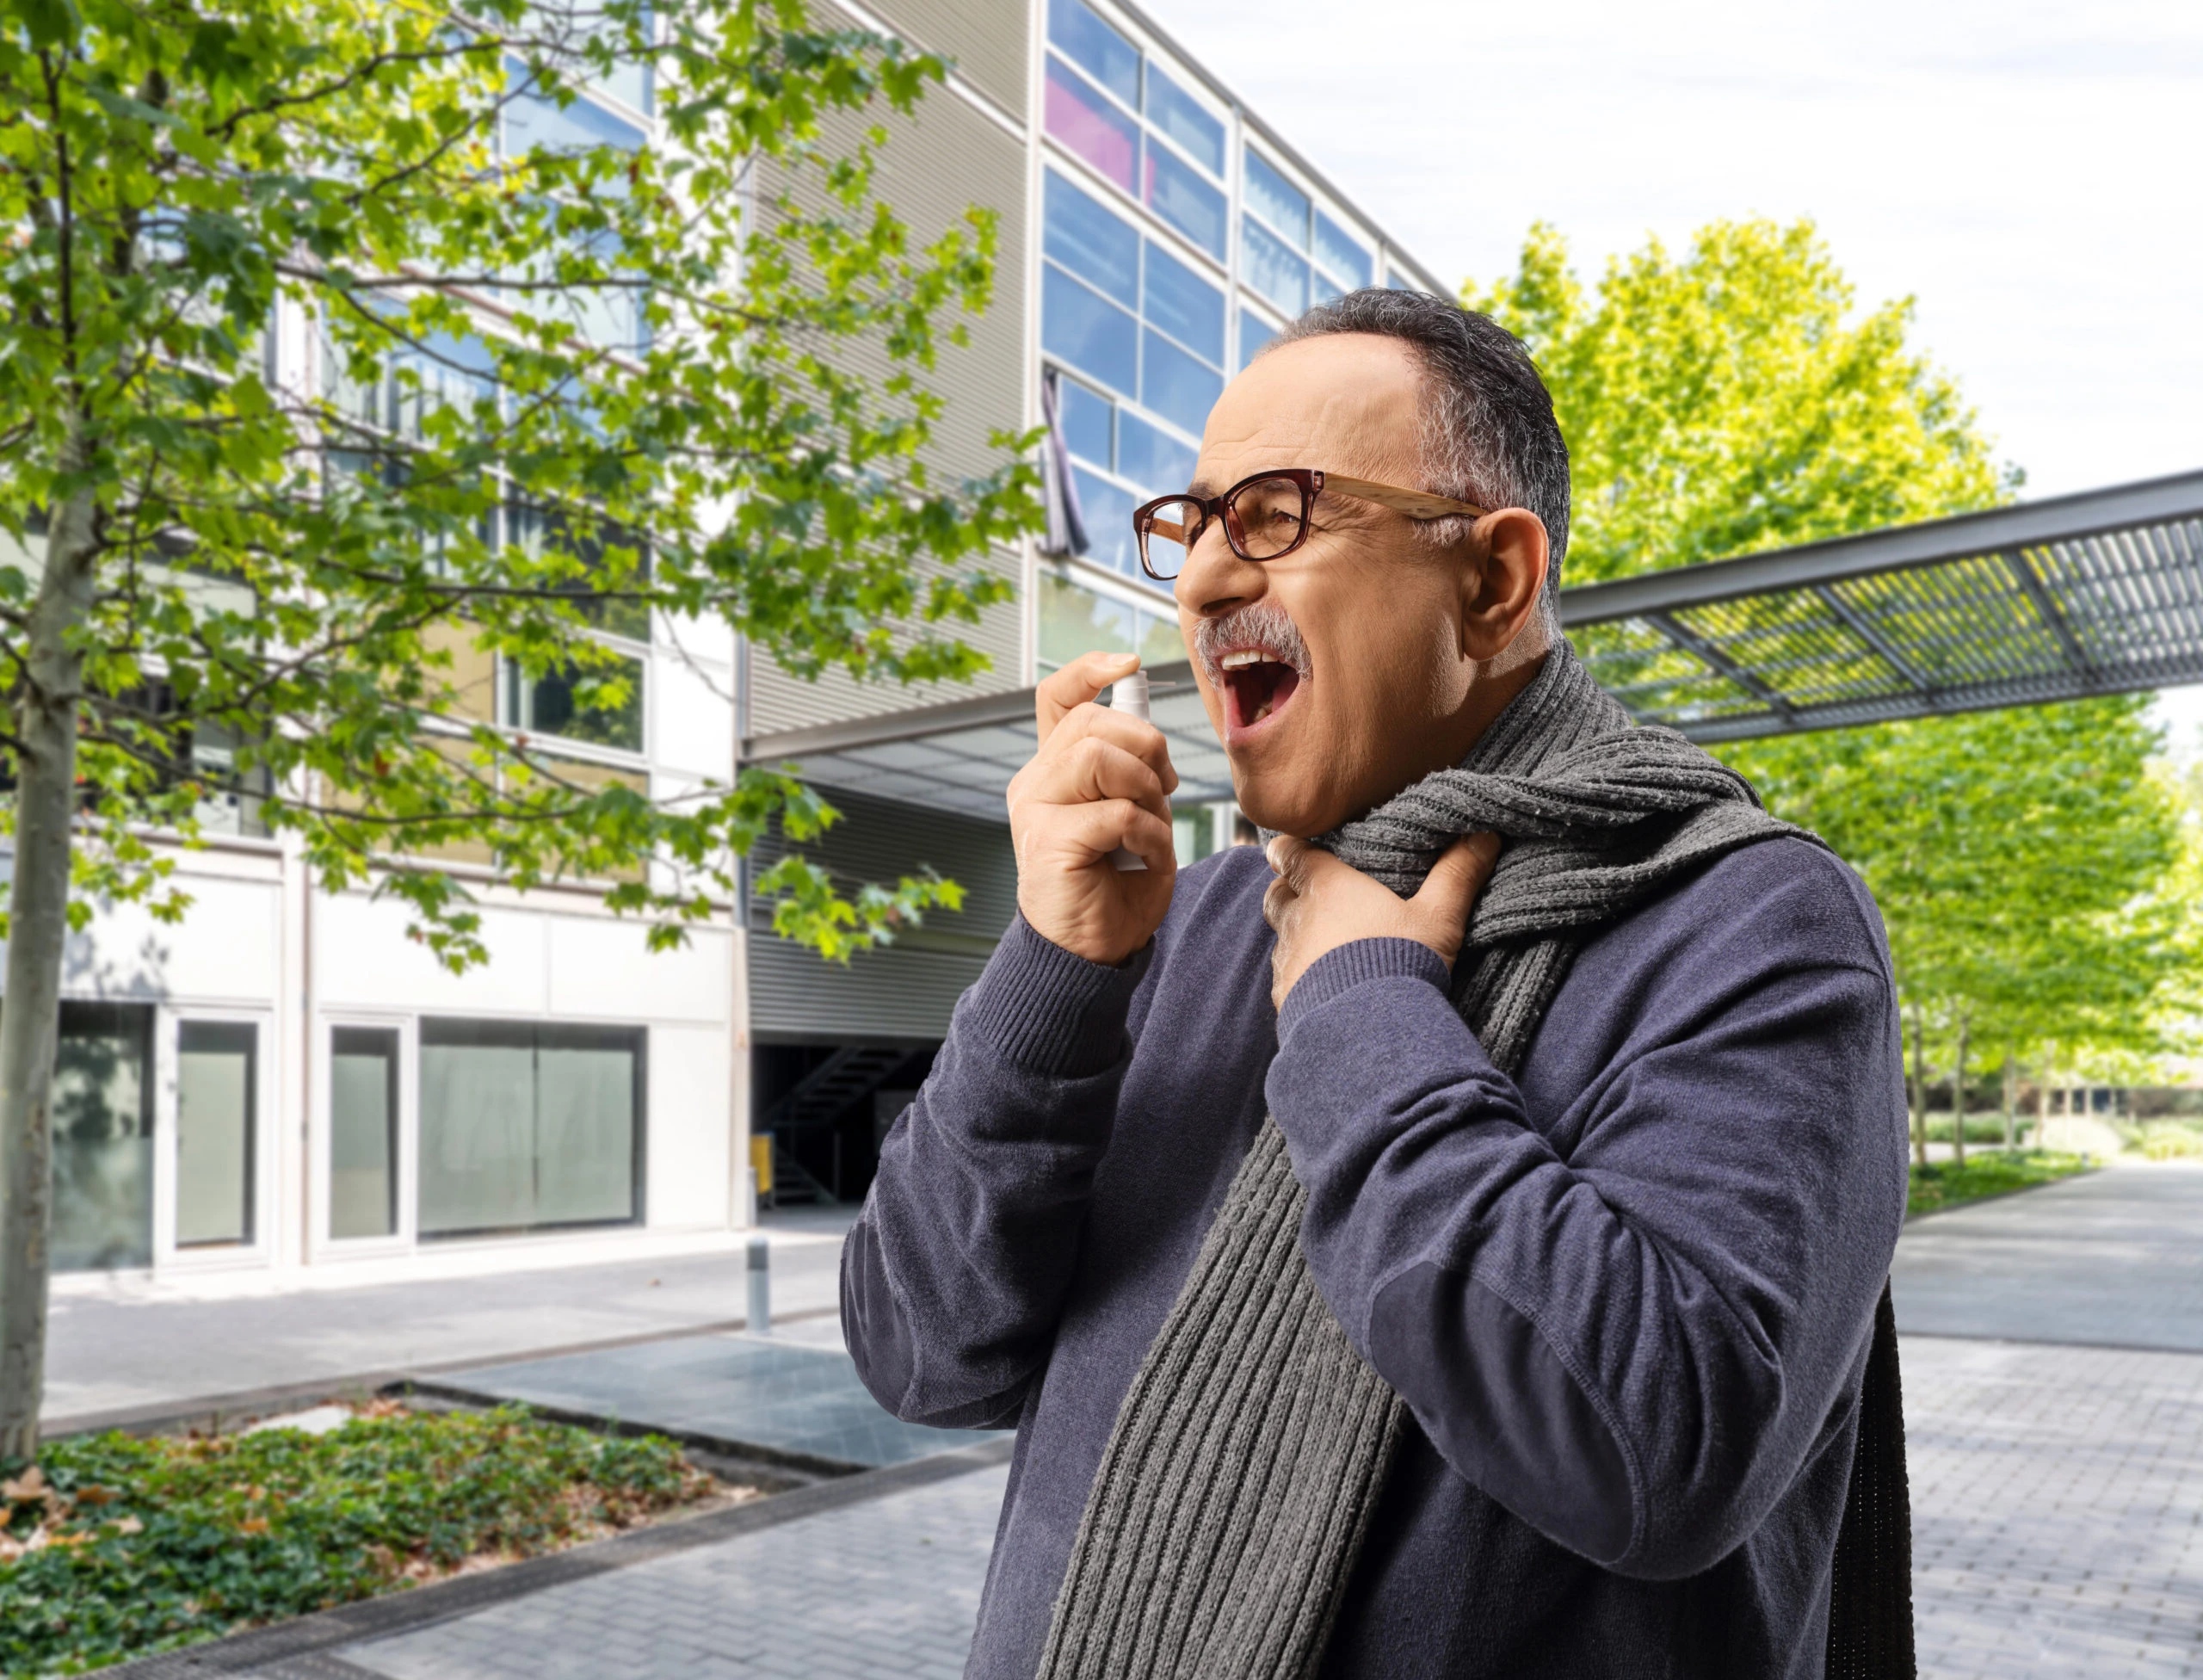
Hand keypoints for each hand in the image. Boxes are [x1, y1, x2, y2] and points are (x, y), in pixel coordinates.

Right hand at [1007, 651, 1178, 964]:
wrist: (1090, 954)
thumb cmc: (1115, 888)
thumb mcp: (1134, 817)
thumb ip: (1135, 775)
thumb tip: (1151, 735)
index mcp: (1053, 770)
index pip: (1057, 698)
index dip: (1091, 670)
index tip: (1130, 663)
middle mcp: (1035, 783)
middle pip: (1093, 721)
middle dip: (1147, 746)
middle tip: (1165, 790)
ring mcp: (1034, 811)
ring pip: (1097, 756)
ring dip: (1145, 788)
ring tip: (1152, 825)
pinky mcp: (1047, 843)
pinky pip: (1114, 813)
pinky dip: (1149, 834)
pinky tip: (1147, 857)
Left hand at [1263, 832, 1501, 1009]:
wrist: (1370, 1031)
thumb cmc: (1401, 962)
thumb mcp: (1438, 917)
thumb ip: (1457, 875)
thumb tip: (1485, 835)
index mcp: (1328, 888)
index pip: (1291, 855)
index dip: (1288, 850)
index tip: (1287, 849)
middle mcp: (1299, 920)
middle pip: (1277, 895)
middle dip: (1287, 891)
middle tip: (1306, 894)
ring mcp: (1288, 962)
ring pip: (1280, 938)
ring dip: (1296, 937)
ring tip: (1322, 945)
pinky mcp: (1286, 998)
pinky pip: (1285, 980)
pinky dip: (1298, 977)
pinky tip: (1322, 988)